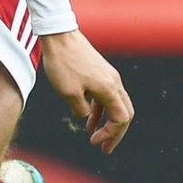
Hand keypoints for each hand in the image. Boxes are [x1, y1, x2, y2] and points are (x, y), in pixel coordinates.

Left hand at [40, 30, 133, 153]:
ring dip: (107, 122)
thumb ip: (81, 109)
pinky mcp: (99, 71)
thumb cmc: (62, 63)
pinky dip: (99, 109)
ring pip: (115, 104)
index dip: (110, 135)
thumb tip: (86, 116)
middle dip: (116, 133)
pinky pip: (105, 95)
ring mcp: (108, 75)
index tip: (94, 143)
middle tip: (105, 148)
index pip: (120, 119)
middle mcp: (114, 82)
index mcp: (109, 89)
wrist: (58, 34)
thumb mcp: (68, 93)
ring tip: (93, 136)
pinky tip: (87, 118)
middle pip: (124, 113)